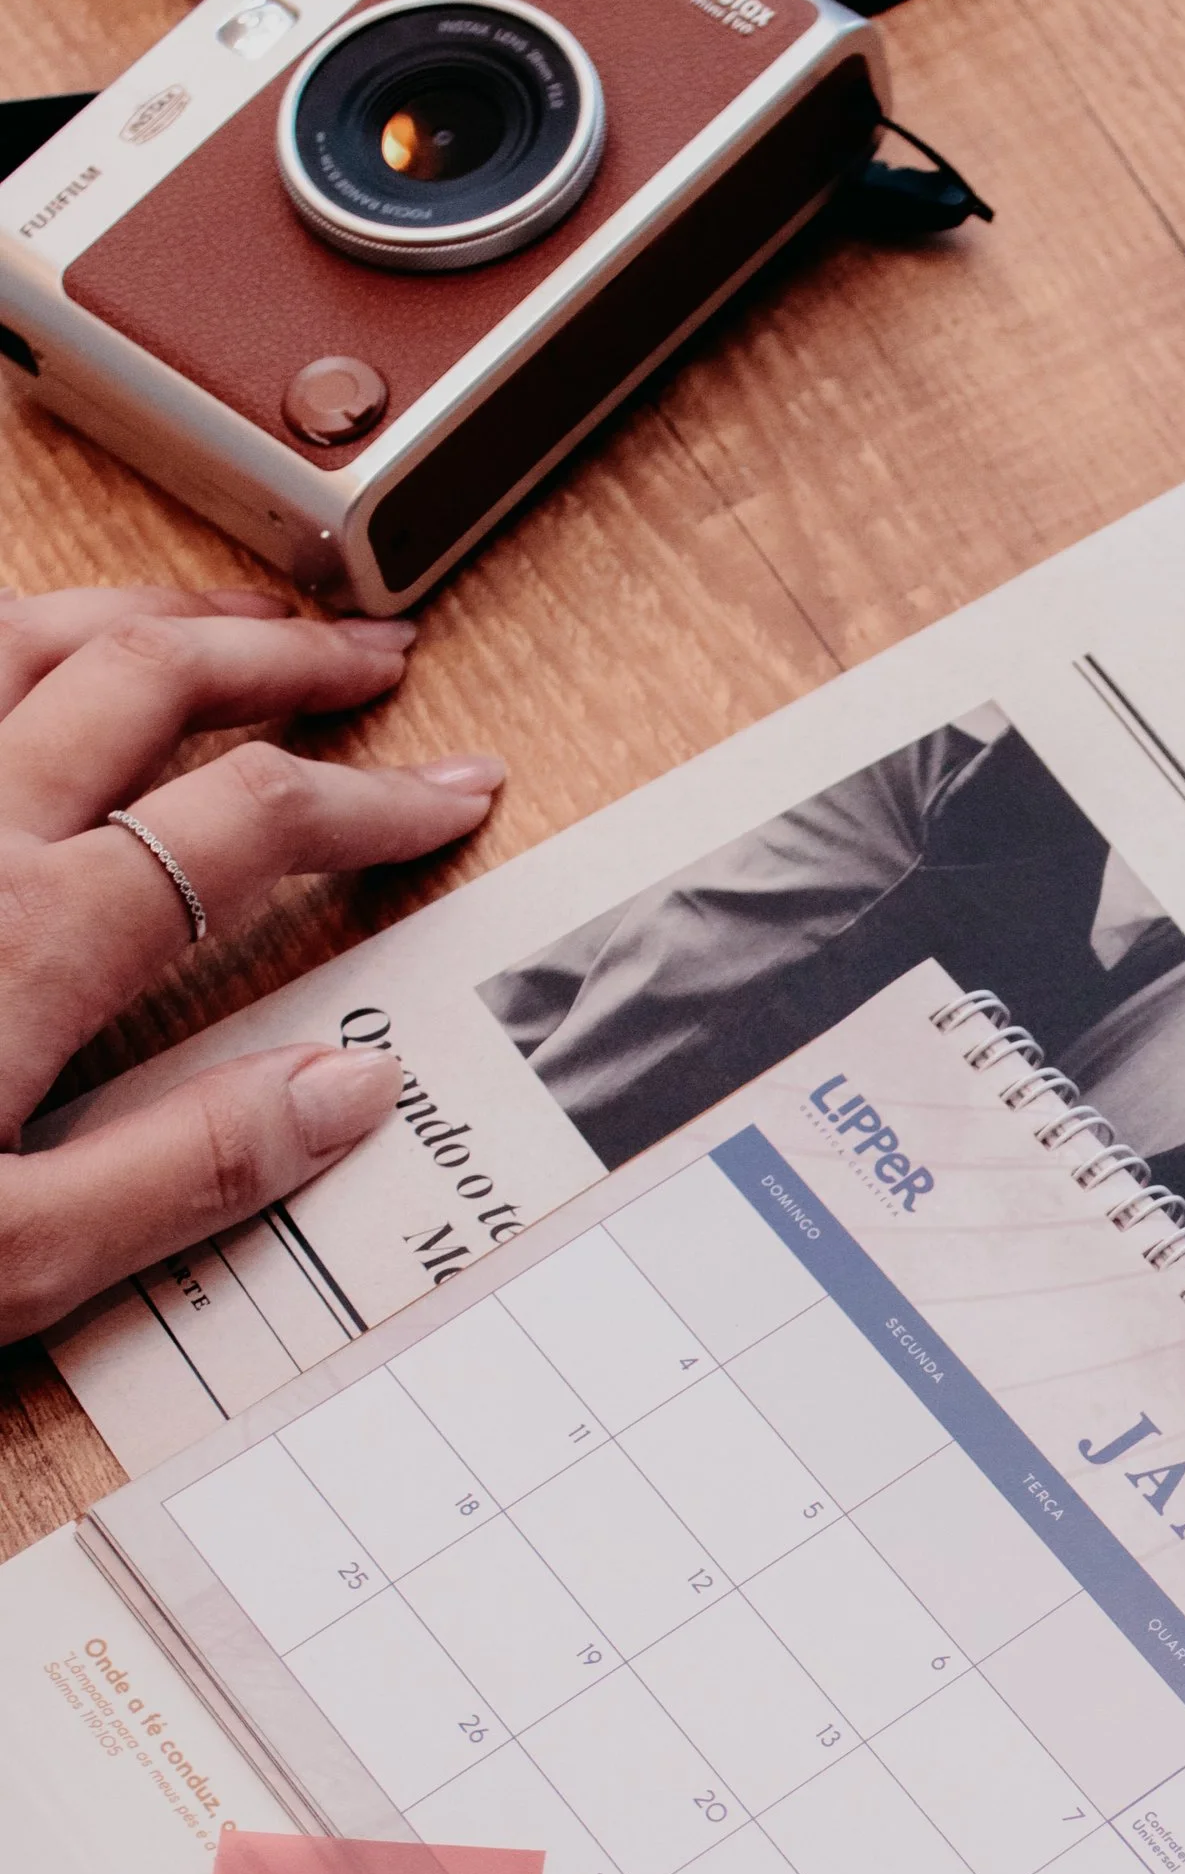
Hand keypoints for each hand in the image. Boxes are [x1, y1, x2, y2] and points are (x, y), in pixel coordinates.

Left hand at [0, 584, 501, 1343]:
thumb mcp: (4, 1262)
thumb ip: (186, 1172)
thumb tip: (347, 1091)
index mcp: (30, 942)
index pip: (256, 822)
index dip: (374, 798)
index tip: (449, 793)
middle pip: (147, 678)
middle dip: (280, 654)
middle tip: (369, 656)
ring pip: (14, 633)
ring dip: (134, 611)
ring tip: (211, 619)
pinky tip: (14, 661)